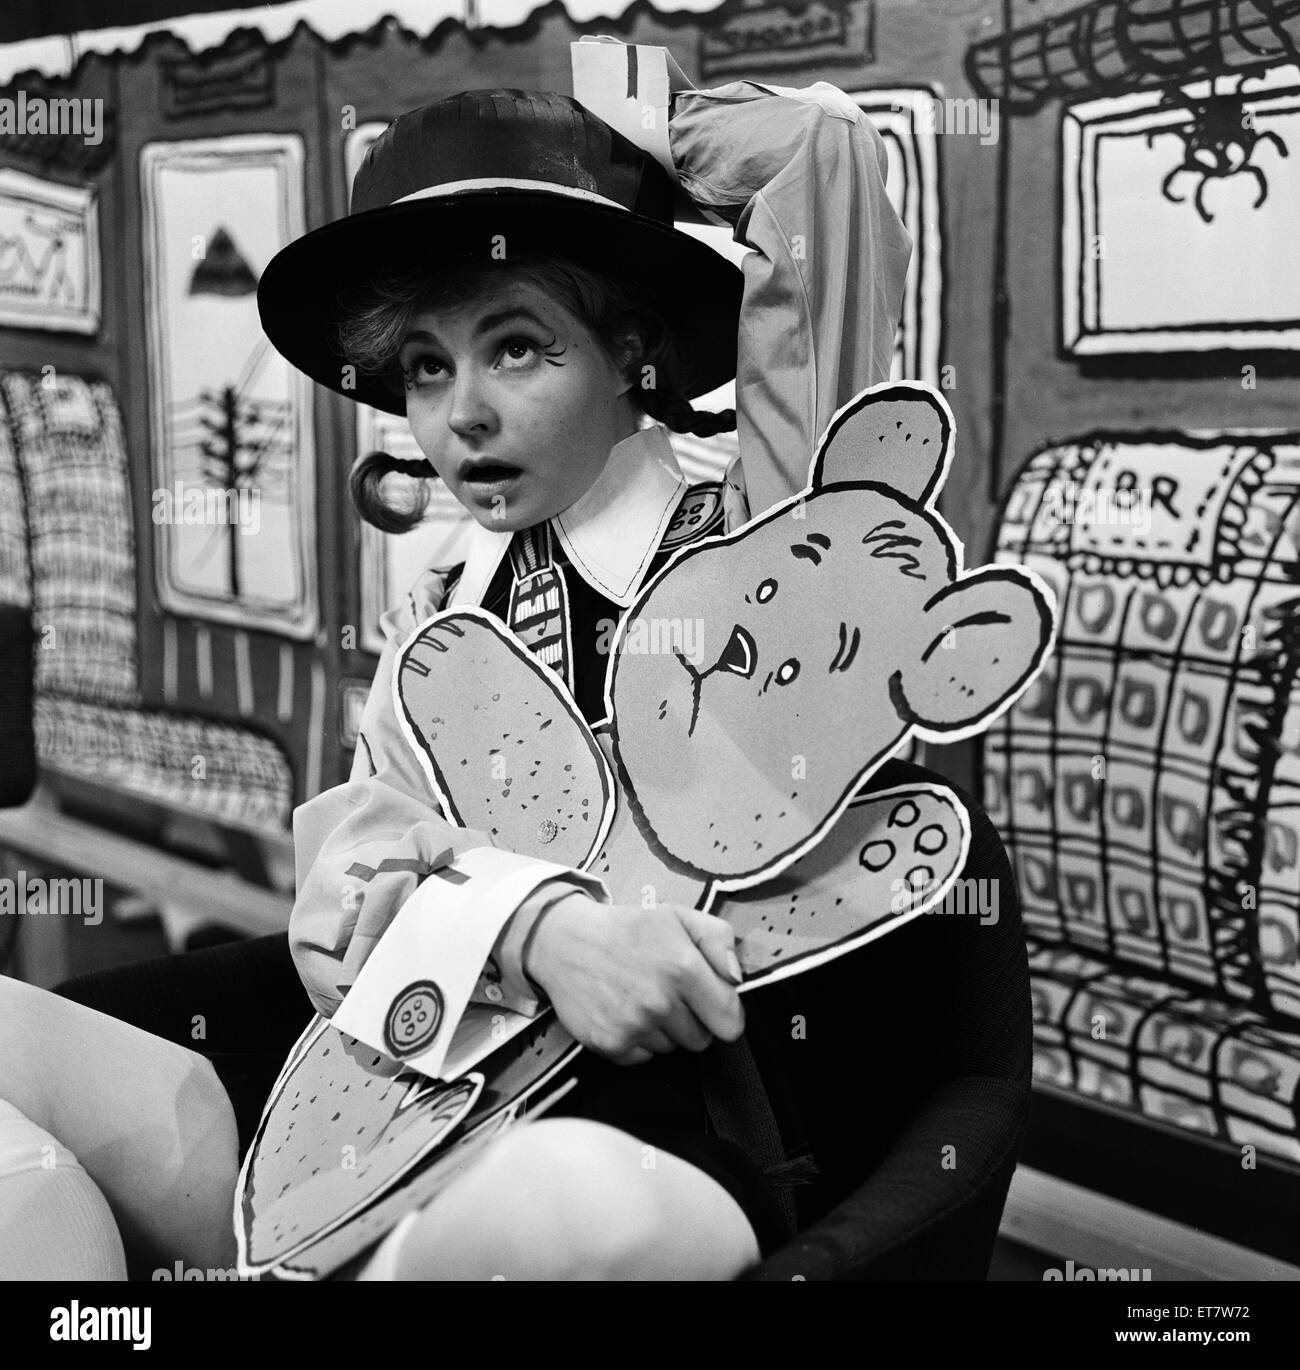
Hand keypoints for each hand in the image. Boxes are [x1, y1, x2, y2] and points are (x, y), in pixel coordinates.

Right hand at [525, 894, 744, 1065]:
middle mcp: (660, 1002)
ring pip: (673, 1049)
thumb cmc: (626, 928)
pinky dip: (638, 1040)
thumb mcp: (678, 916)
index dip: (725, 1013)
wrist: (564, 941)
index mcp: (683, 968)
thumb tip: (737, 979)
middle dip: (693, 1020)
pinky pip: (644, 1058)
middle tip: (669, 993)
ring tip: (642, 997)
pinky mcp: (610, 1044)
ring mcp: (633, 1026)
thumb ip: (718, 939)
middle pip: (702, 1040)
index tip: (711, 1001)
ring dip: (664, 1030)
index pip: (731, 1023)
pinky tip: (624, 1011)